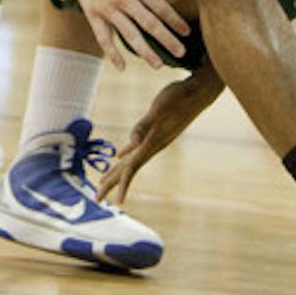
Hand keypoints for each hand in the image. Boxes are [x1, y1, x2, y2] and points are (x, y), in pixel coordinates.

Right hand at [63, 0, 189, 70]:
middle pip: (149, 23)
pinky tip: (122, 67)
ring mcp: (107, 8)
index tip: (187, 33)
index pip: (161, 7)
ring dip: (145, 51)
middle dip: (166, 39)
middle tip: (181, 53)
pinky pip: (104, 38)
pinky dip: (113, 53)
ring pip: (129, 34)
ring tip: (158, 65)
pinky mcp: (92, 14)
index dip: (175, 21)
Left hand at [94, 66, 223, 203]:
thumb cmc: (178, 98)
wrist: (197, 93)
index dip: (123, 183)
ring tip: (105, 181)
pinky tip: (121, 156)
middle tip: (97, 197)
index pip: (133, 168)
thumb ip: (144, 125)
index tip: (116, 201)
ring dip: (117, 172)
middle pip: (128, 169)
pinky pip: (135, 150)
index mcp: (151, 143)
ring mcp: (154, 140)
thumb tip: (131, 142)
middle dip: (113, 182)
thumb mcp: (159, 109)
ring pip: (131, 161)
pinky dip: (126, 155)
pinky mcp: (155, 132)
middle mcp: (152, 146)